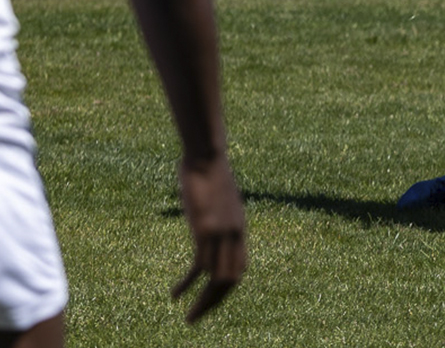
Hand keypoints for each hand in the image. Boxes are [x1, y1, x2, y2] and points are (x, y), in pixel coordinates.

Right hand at [172, 155, 246, 322]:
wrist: (206, 155)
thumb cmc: (208, 173)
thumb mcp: (217, 198)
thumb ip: (216, 212)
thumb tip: (207, 217)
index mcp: (239, 228)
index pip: (239, 268)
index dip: (226, 289)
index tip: (209, 300)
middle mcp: (236, 234)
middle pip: (232, 280)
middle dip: (215, 303)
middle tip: (197, 318)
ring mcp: (223, 233)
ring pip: (219, 279)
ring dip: (204, 303)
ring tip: (189, 318)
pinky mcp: (206, 230)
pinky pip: (200, 267)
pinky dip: (188, 285)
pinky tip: (175, 295)